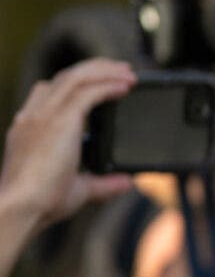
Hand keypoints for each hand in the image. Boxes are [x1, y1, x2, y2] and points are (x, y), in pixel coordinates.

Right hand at [1, 60, 138, 226]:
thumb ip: (102, 183)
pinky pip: (87, 92)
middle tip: (121, 69)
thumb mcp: (78, 189)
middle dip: (94, 69)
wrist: (23, 207)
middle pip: (64, 78)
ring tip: (129, 73)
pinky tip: (125, 86)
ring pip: (76, 78)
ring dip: (105, 72)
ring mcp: (43, 116)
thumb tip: (125, 182)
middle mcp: (34, 116)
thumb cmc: (41, 203)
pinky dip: (108, 85)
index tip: (98, 82)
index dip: (75, 82)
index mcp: (30, 127)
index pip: (49, 92)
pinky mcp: (58, 121)